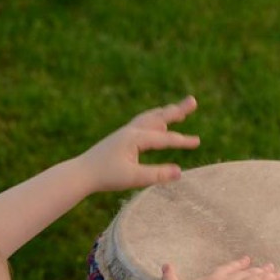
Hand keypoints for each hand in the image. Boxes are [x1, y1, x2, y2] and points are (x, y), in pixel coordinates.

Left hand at [76, 96, 199, 191]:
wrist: (81, 173)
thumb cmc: (106, 176)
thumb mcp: (133, 178)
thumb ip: (157, 175)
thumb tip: (180, 172)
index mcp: (135, 138)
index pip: (163, 138)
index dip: (182, 141)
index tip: (197, 142)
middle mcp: (131, 130)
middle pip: (159, 117)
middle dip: (177, 110)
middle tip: (193, 101)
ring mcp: (125, 132)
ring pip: (150, 118)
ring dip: (166, 113)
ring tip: (178, 110)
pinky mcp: (121, 137)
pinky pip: (142, 123)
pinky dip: (154, 119)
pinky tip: (157, 124)